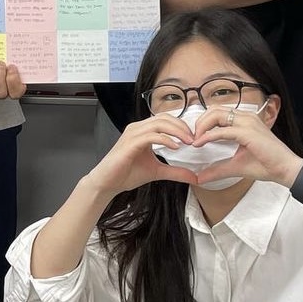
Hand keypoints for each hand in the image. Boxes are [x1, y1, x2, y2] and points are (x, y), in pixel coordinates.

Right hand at [85, 116, 200, 196]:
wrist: (108, 183)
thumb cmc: (126, 174)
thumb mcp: (157, 171)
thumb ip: (175, 172)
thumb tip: (194, 177)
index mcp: (143, 131)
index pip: (165, 119)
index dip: (181, 126)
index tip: (194, 138)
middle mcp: (137, 128)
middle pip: (164, 118)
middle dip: (182, 127)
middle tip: (194, 139)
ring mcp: (132, 134)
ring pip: (158, 123)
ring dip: (176, 131)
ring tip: (188, 141)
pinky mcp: (129, 143)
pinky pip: (150, 136)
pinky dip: (165, 139)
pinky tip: (175, 147)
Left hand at [185, 105, 302, 188]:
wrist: (287, 170)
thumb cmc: (267, 165)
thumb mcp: (236, 166)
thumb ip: (218, 169)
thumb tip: (200, 177)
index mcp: (245, 120)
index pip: (218, 113)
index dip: (203, 123)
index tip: (194, 138)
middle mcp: (246, 117)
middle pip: (214, 110)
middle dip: (199, 122)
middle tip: (192, 138)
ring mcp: (248, 122)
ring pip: (216, 114)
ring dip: (202, 126)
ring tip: (195, 140)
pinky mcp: (248, 132)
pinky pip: (223, 130)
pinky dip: (209, 136)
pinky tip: (201, 143)